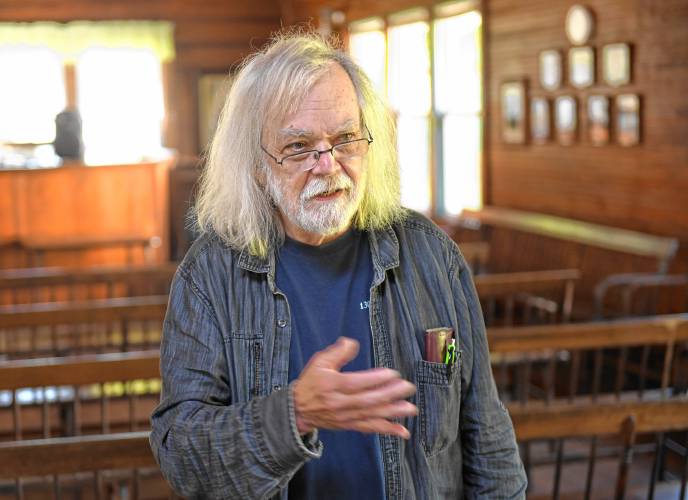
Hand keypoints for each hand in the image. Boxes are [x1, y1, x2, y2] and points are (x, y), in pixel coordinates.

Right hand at [292, 337, 416, 438]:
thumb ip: (337, 352)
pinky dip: (387, 430)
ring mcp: (346, 416)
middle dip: (390, 395)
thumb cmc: (311, 382)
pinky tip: (403, 431)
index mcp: (332, 385)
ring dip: (393, 413)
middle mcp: (339, 403)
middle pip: (367, 400)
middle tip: (407, 387)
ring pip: (372, 416)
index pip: (356, 383)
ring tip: (411, 408)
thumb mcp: (319, 362)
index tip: (392, 373)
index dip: (375, 379)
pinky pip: (370, 428)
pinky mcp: (350, 425)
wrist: (298, 409)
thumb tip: (352, 343)